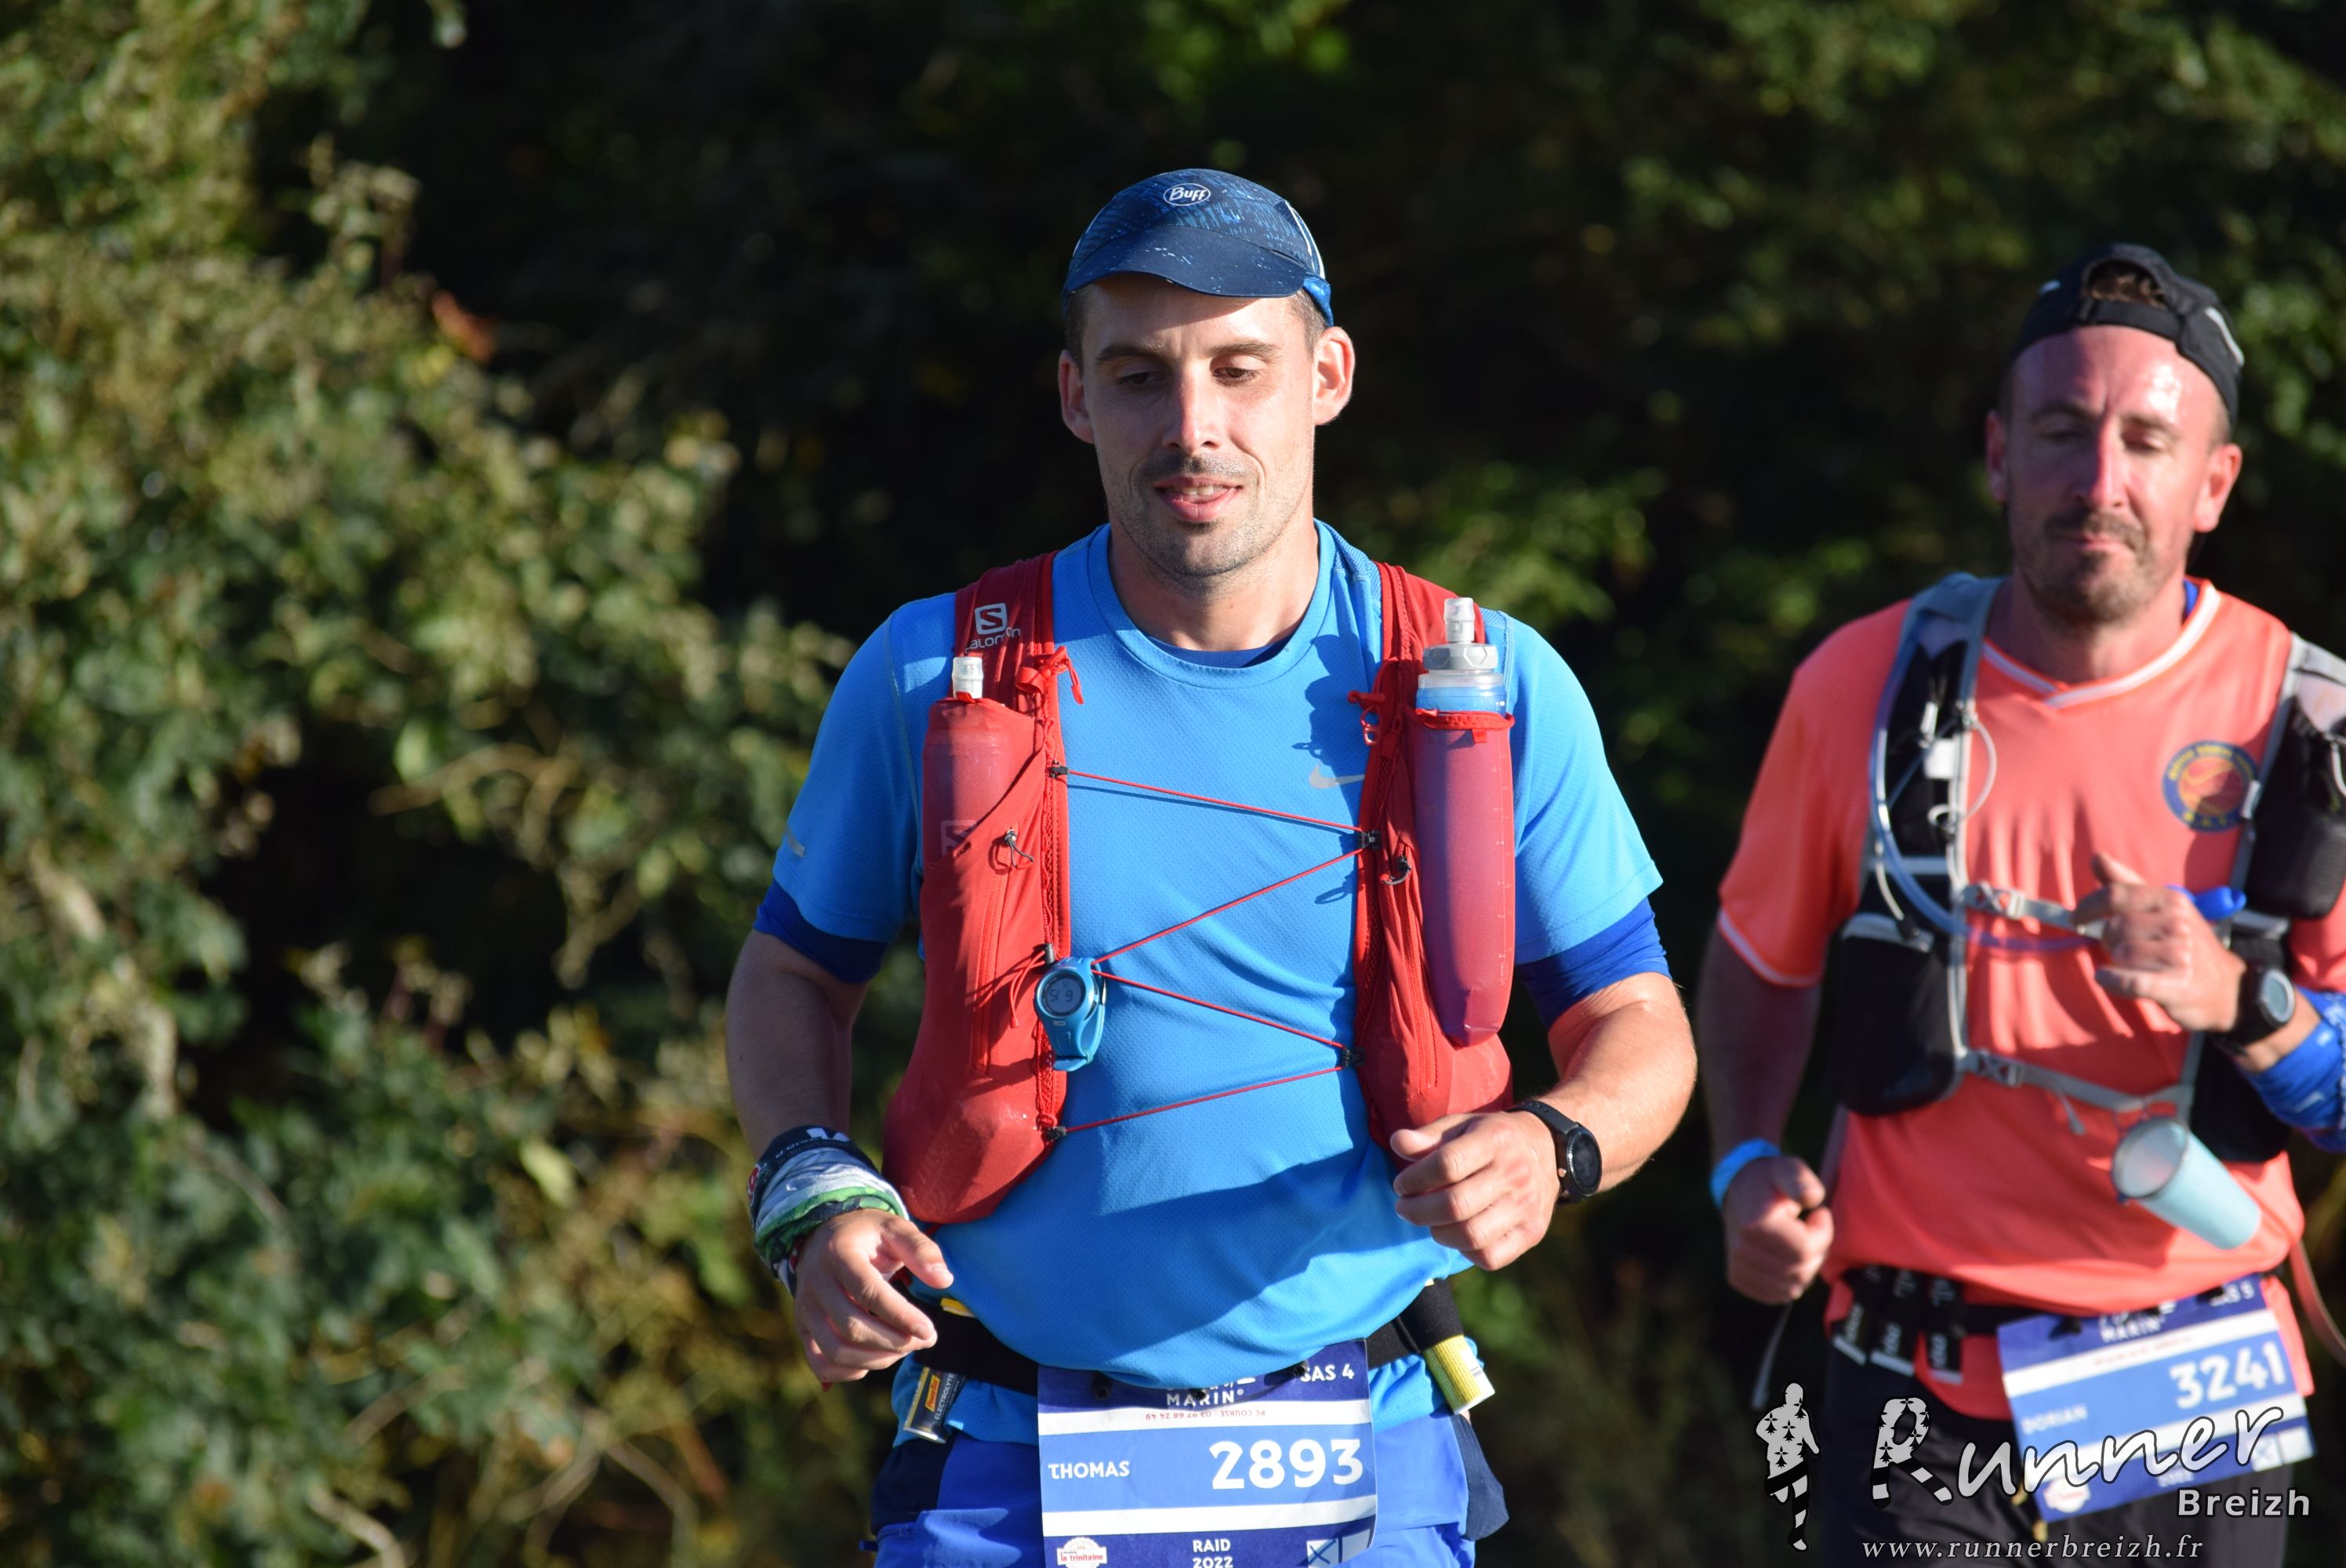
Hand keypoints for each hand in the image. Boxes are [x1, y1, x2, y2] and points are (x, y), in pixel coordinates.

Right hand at [789, 1208, 952, 1383]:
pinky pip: (820, 1364)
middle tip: (926, 1338)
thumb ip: (921, 1251)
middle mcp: (815, 1284)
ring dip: (877, 1359)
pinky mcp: (803, 1327)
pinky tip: (874, 1359)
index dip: (900, 1316)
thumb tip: (944, 1280)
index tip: (929, 1331)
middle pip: (852, 1327)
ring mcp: (805, 1309)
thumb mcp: (895, 1228)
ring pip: (836, 1351)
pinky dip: (849, 1372)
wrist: (823, 1236)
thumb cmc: (866, 1235)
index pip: (868, 1292)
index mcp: (838, 1254)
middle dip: (894, 1341)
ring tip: (905, 1347)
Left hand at [1389, 1110, 1560, 1269]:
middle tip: (1404, 1208)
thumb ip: (1428, 1136)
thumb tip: (1398, 1144)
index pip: (1447, 1164)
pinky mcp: (1533, 1232)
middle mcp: (1515, 1174)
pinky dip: (1465, 1251)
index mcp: (1495, 1140)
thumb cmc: (1493, 1137)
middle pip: (1455, 1205)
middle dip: (1418, 1211)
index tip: (1401, 1185)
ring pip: (1471, 1235)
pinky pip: (1490, 1257)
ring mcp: (1527, 1206)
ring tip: (1429, 1221)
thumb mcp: (1462, 1125)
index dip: (1414, 1179)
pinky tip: (1456, 1234)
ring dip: (1437, 1233)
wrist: (1549, 1149)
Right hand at [1721, 1155, 1831, 1303]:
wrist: (1739, 1190)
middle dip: (1816, 1252)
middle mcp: (1742, 1249)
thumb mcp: (1788, 1168)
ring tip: (1798, 1242)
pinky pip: (1777, 1295)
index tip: (1820, 1214)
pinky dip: (1790, 1281)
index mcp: (1755, 1225)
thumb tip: (1812, 1199)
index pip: (1805, 1249)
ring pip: (1792, 1287)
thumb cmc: (1770, 1180)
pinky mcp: (1738, 1278)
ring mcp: (1738, 1266)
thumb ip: (1801, 1180)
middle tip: (1811, 1229)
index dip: (1823, 1234)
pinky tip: (1788, 1257)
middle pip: (1800, 1271)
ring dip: (1805, 1267)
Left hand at [2074, 853, 2243, 1032]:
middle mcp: (2177, 923)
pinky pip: (2132, 981)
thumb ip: (2126, 883)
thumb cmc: (2183, 943)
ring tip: (2130, 965)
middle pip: (2114, 927)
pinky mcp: (2176, 986)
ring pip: (2121, 954)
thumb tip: (2097, 857)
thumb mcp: (2161, 908)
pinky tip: (2106, 978)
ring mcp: (2179, 955)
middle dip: (2108, 940)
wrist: (2225, 986)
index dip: (2088, 907)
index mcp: (2170, 900)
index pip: (2115, 895)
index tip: (2077, 918)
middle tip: (2119, 948)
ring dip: (2116, 962)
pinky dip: (2113, 980)